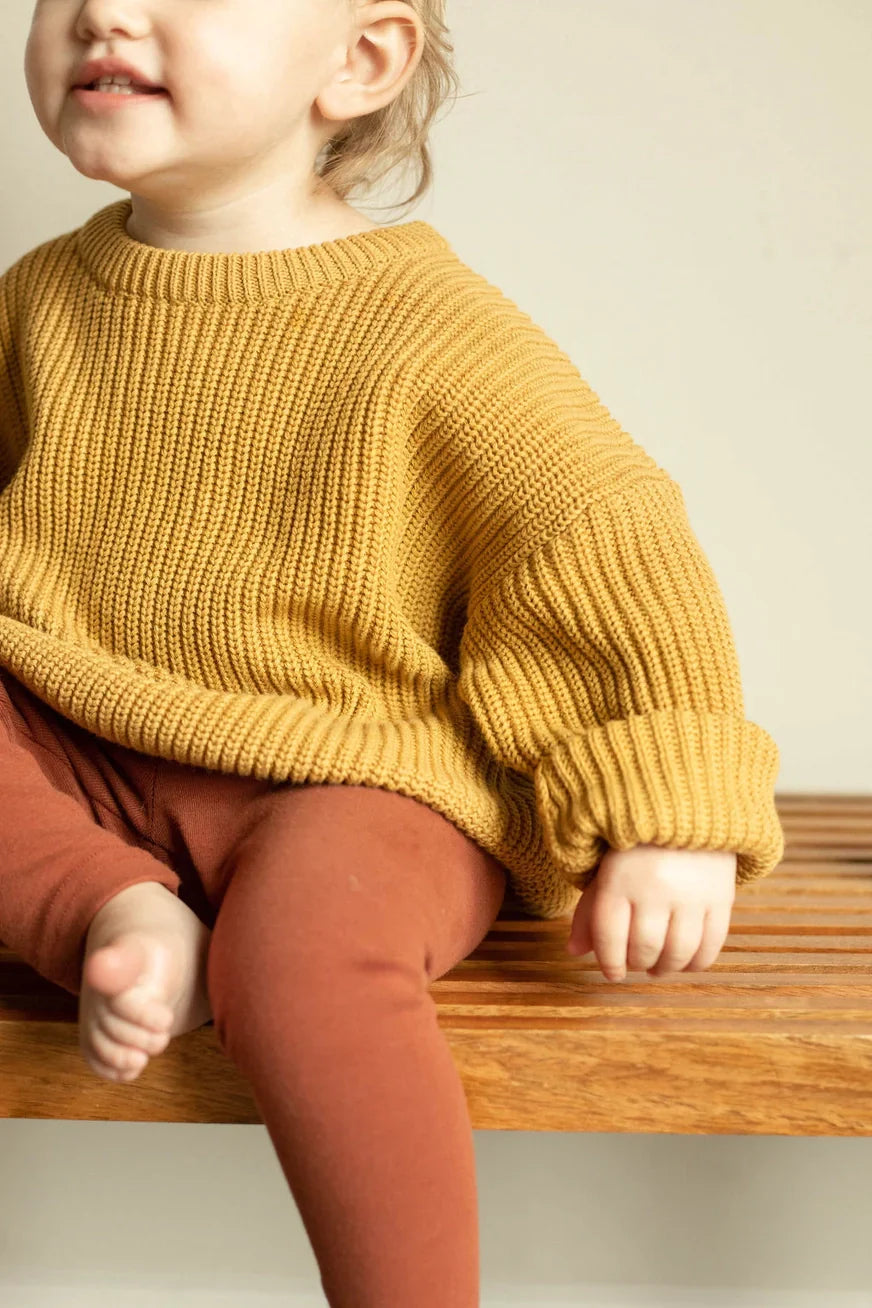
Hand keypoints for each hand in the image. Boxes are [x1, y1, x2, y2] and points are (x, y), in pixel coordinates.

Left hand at [566, 843, 736, 980]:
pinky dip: (697, 962)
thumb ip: (590, 909)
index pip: (609, 936)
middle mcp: (656, 888)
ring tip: (659, 966)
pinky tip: (686, 962)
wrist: (690, 806)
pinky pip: (712, 944)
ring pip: (678, 952)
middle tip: (637, 963)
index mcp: (620, 877)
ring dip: (666, 968)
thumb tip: (575, 952)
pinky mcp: (722, 897)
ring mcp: (692, 894)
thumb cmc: (639, 841)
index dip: (610, 962)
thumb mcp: (607, 866)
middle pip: (645, 948)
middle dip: (638, 963)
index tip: (613, 973)